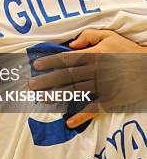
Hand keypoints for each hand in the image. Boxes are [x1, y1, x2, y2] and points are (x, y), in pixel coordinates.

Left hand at [30, 30, 146, 126]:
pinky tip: (69, 122)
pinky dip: (81, 116)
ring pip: (75, 92)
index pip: (66, 59)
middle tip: (31, 85)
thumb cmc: (128, 50)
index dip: (50, 62)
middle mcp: (94, 72)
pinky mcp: (110, 100)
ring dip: (58, 97)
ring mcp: (102, 87)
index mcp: (93, 55)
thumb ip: (89, 36)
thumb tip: (71, 44)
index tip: (36, 65)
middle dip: (47, 81)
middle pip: (66, 77)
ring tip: (43, 99)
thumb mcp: (110, 36)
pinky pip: (93, 109)